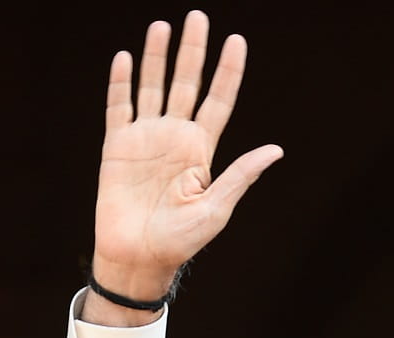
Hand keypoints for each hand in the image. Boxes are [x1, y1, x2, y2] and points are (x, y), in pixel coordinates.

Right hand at [87, 11, 281, 318]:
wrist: (139, 257)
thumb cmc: (182, 240)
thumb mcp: (217, 207)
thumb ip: (241, 174)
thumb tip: (276, 149)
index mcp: (203, 150)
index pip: (219, 100)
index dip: (229, 71)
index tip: (237, 41)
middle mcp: (176, 137)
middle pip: (187, 83)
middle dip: (193, 51)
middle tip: (199, 16)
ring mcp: (146, 139)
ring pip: (153, 87)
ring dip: (158, 57)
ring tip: (163, 25)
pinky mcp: (117, 146)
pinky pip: (119, 107)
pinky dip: (122, 83)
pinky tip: (126, 58)